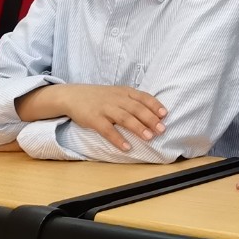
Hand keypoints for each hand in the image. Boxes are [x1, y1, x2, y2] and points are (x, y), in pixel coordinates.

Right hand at [40, 85, 166, 151]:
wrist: (73, 95)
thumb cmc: (100, 97)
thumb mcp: (117, 93)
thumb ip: (132, 100)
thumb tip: (153, 113)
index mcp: (124, 92)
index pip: (143, 97)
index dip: (154, 105)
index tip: (164, 114)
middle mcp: (117, 99)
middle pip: (136, 108)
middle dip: (150, 119)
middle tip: (162, 129)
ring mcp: (105, 109)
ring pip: (125, 118)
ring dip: (138, 128)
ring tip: (149, 137)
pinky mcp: (94, 119)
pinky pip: (107, 130)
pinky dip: (117, 138)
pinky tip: (126, 146)